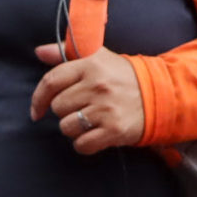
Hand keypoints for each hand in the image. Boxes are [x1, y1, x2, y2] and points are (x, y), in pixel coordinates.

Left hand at [30, 43, 146, 153]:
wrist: (159, 95)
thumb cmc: (122, 77)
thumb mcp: (97, 58)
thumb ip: (65, 54)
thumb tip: (39, 52)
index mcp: (90, 65)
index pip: (51, 82)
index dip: (38, 98)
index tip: (37, 110)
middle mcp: (97, 85)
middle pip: (58, 107)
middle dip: (65, 111)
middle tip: (81, 108)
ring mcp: (106, 108)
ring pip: (67, 127)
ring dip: (74, 128)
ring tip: (90, 121)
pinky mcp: (114, 129)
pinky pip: (82, 144)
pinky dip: (84, 144)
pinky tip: (94, 135)